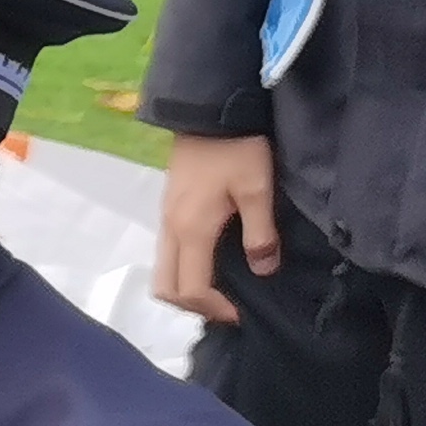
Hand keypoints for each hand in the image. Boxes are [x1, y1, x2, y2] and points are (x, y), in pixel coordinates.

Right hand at [154, 131, 278, 324]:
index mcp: (191, 230)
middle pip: (166, 287)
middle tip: (227, 307)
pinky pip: (167, 253)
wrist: (209, 111)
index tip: (241, 314)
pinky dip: (184, 270)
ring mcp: (165, 219)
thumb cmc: (237, 149)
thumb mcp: (257, 189)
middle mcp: (170, 230)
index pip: (192, 287)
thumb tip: (263, 269)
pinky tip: (211, 261)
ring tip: (220, 288)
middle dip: (193, 305)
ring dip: (187, 288)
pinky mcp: (168, 209)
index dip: (214, 308)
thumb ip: (260, 233)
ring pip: (163, 271)